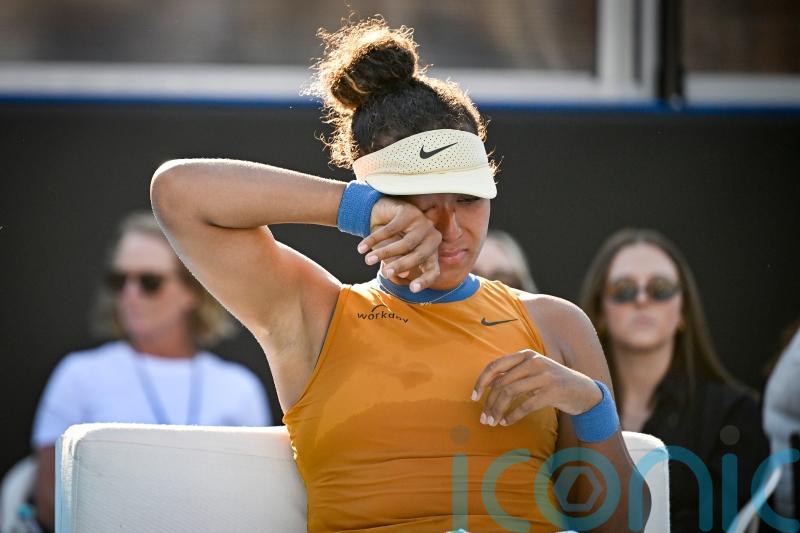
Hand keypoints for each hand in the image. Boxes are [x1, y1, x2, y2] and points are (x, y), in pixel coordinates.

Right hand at [357, 197, 441, 291]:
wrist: (379, 214)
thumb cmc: (389, 239)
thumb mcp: (392, 256)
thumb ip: (397, 264)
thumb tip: (403, 275)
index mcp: (431, 252)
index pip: (433, 270)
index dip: (424, 281)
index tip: (412, 289)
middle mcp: (432, 237)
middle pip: (419, 256)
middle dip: (400, 266)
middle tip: (385, 273)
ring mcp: (422, 223)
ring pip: (406, 244)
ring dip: (384, 253)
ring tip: (368, 260)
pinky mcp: (409, 211)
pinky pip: (391, 229)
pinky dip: (374, 239)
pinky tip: (362, 248)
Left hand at [472, 349, 602, 426]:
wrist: (584, 391)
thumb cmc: (552, 383)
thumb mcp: (533, 373)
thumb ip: (512, 374)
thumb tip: (487, 383)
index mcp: (526, 355)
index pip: (495, 365)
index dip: (481, 381)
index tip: (473, 397)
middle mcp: (534, 362)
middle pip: (501, 383)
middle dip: (489, 403)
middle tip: (483, 418)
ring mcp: (544, 376)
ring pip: (510, 394)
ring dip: (498, 411)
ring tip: (493, 422)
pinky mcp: (552, 391)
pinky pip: (525, 405)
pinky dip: (513, 416)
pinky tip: (507, 422)